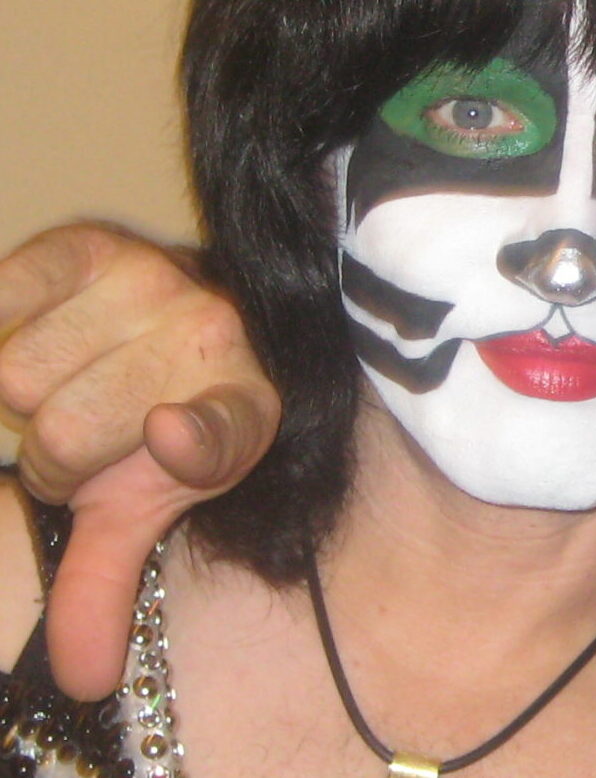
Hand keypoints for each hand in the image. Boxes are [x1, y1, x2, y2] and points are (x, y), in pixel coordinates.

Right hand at [0, 224, 279, 698]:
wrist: (196, 310)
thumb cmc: (167, 414)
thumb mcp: (150, 500)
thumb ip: (109, 582)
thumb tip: (82, 681)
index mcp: (242, 410)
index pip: (216, 431)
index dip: (193, 437)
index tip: (169, 433)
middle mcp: (209, 336)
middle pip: (58, 435)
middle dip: (55, 455)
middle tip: (87, 438)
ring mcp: (154, 280)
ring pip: (14, 374)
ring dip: (24, 395)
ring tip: (72, 382)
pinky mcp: (91, 243)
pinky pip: (0, 297)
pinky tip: (37, 333)